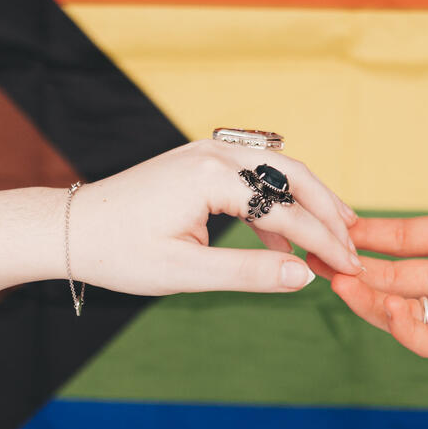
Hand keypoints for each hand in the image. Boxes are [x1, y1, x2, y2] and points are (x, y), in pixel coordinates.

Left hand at [72, 139, 362, 295]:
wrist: (71, 229)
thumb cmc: (120, 253)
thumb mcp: (186, 273)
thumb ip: (250, 273)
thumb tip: (304, 277)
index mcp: (210, 177)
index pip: (287, 209)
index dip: (324, 241)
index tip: (351, 266)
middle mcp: (214, 152)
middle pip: (293, 175)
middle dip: (328, 210)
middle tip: (355, 243)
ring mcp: (207, 151)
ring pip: (278, 170)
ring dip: (308, 202)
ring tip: (335, 236)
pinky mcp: (200, 160)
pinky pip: (255, 174)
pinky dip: (277, 201)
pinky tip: (285, 237)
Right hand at [316, 124, 427, 365]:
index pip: (399, 237)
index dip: (365, 233)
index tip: (330, 224)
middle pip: (391, 275)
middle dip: (352, 268)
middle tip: (316, 259)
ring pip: (401, 309)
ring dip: (369, 300)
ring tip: (340, 284)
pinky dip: (406, 329)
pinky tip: (389, 311)